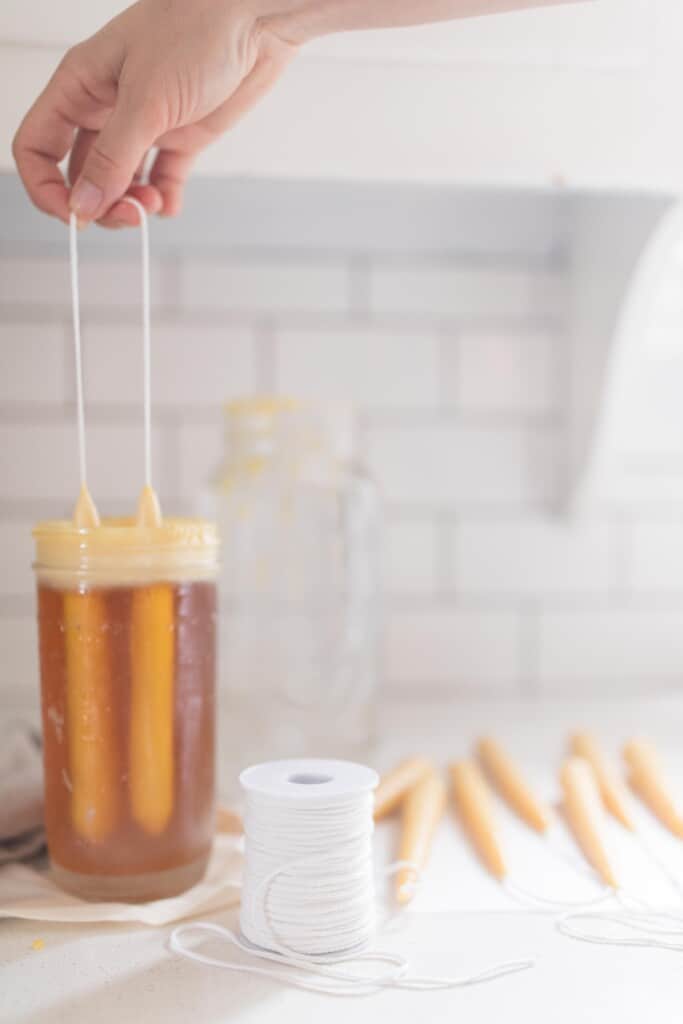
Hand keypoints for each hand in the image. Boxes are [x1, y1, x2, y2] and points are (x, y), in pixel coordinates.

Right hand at [12, 0, 297, 227]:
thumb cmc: (196, 32)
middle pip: (81, 175)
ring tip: (155, 204)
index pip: (38, 148)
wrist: (254, 18)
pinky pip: (162, 178)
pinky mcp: (180, 135)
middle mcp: (106, 108)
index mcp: (80, 87)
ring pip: (120, 182)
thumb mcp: (146, 101)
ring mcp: (143, 124)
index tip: (74, 216)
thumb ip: (113, 158)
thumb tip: (82, 206)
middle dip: (100, 204)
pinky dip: (164, 198)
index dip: (47, 188)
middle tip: (131, 215)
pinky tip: (171, 204)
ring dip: (132, 204)